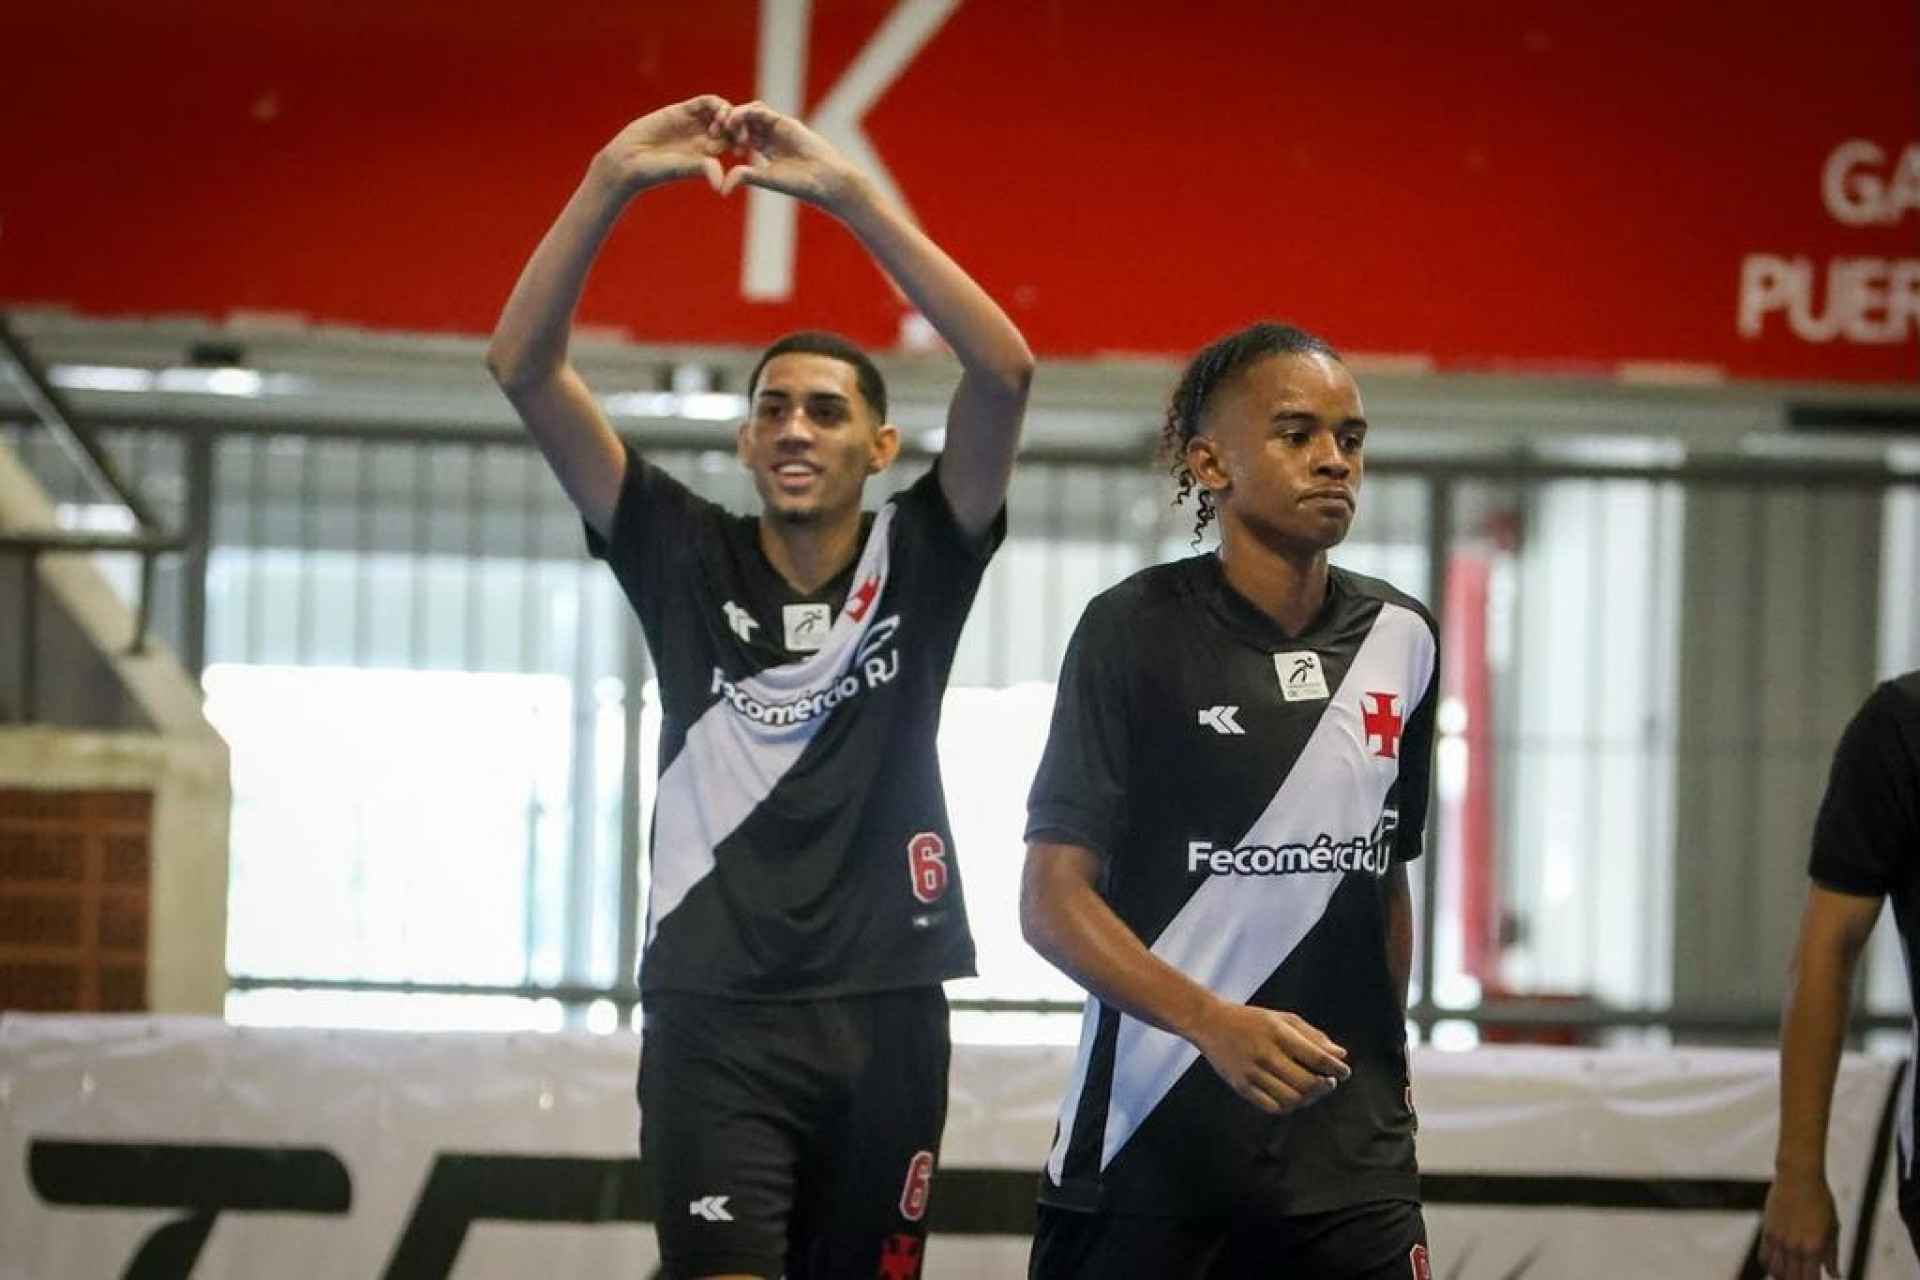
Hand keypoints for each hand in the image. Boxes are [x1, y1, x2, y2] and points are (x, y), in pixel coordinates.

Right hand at [593, 95, 731, 192]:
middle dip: (738, 126)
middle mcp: (702, 136)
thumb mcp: (683, 168)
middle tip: (739, 134)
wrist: (629, 159)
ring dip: (728, 114)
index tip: (741, 148)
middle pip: (730, 124)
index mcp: (707, 153)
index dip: (740, 142)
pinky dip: (715, 104)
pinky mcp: (681, 110)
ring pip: (720, 110)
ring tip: (726, 124)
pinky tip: (718, 114)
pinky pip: (704, 102)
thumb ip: (702, 168)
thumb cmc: (656, 171)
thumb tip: (720, 184)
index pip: (733, 141)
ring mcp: (692, 122)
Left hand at [716, 101, 861, 208]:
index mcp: (766, 149)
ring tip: (723, 127)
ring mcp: (778, 126)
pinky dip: (745, 113)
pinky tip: (736, 123)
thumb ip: (746, 177)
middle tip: (712, 132)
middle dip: (726, 124)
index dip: (725, 138)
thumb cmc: (800, 184)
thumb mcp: (767, 178)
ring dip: (734, 116)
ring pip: (750, 113)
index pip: (740, 136)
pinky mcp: (784, 121)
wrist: (824, 179)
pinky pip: (760, 110)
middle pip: (743, 122)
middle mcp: (771, 135)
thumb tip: (722, 189)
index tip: (712, 146)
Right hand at [1189, 1001, 1350, 1115]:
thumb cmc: (1253, 1020)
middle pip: (1306, 1083)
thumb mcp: (1283, 1019)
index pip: (1316, 1057)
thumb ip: (1313, 1036)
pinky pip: (1272, 1107)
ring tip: (1312, 1090)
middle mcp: (1264, 1053)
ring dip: (1309, 1099)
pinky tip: (1293, 1096)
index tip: (1345, 1072)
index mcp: (1277, 1033)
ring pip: (1291, 1099)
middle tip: (1330, 1082)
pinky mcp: (1241, 1086)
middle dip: (1325, 1086)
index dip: (1336, 1068)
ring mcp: (1251, 1072)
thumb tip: (1341, 1055)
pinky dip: (1289, 1106)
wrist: (1210, 1023)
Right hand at [1759, 1169, 1840, 1278]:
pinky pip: (1763, 1256)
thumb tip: (1835, 1275)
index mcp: (1813, 1247)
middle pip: (1791, 1278)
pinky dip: (1769, 1266)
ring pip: (1775, 1270)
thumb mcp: (1833, 1228)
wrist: (1799, 1176)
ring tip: (1791, 1275)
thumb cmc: (1821, 1200)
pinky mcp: (1766, 1230)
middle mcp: (1793, 1246)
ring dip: (1782, 1276)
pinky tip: (1778, 1265)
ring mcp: (1777, 1239)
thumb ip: (1832, 1255)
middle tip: (1804, 1277)